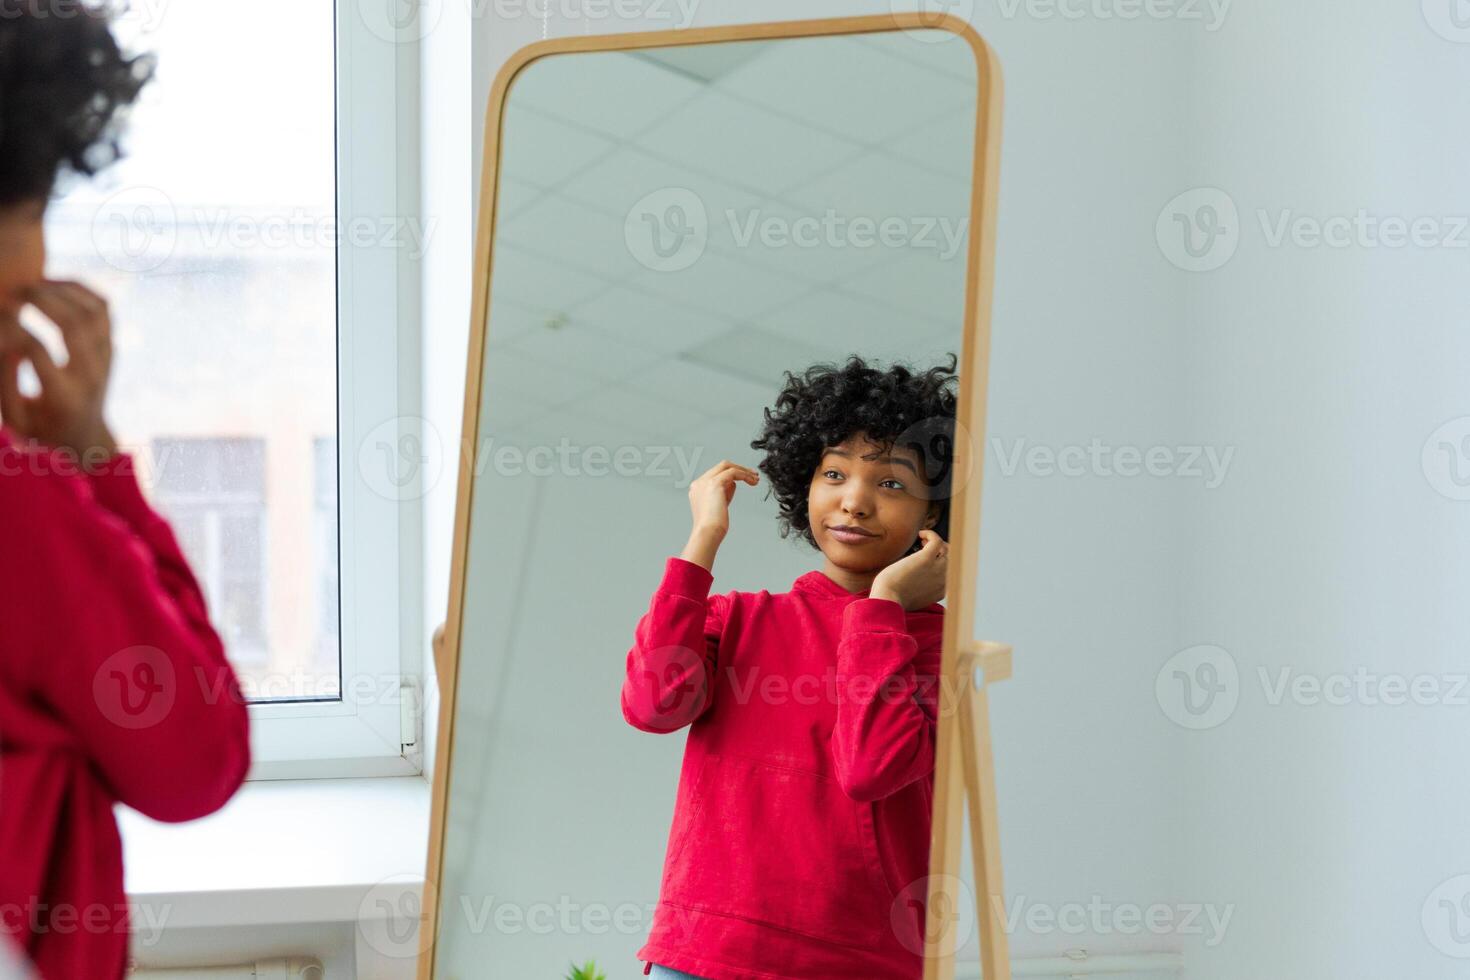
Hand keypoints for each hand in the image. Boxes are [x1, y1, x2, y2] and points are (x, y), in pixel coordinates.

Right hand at [0, 280, 116, 468]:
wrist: (86, 434)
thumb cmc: (41, 426)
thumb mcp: (15, 419)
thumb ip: (6, 382)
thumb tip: (6, 341)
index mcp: (65, 396)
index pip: (37, 351)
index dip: (11, 330)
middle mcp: (91, 374)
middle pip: (74, 324)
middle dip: (41, 300)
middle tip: (15, 291)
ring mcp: (106, 358)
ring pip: (93, 311)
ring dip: (62, 290)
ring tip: (32, 285)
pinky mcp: (110, 346)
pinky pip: (102, 308)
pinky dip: (80, 289)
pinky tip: (52, 285)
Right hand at [687, 459, 758, 537]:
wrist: (707, 533)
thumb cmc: (712, 527)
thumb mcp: (718, 506)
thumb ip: (724, 493)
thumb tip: (733, 483)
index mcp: (697, 489)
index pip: (716, 474)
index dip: (732, 476)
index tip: (745, 479)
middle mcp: (699, 483)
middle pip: (721, 467)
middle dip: (739, 468)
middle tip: (753, 474)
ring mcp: (705, 482)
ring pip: (727, 466)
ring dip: (744, 471)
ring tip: (756, 479)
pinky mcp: (714, 483)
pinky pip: (733, 472)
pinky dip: (745, 475)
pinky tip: (752, 481)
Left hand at [870, 530, 948, 609]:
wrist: (887, 599)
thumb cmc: (892, 599)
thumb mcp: (911, 598)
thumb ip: (918, 591)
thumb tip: (911, 581)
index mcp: (941, 591)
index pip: (949, 572)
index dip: (940, 562)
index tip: (928, 558)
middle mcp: (943, 580)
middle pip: (950, 559)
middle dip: (941, 551)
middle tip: (924, 547)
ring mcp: (937, 570)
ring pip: (946, 549)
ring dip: (935, 542)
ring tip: (921, 540)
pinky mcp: (927, 559)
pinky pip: (937, 541)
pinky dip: (930, 534)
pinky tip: (920, 534)